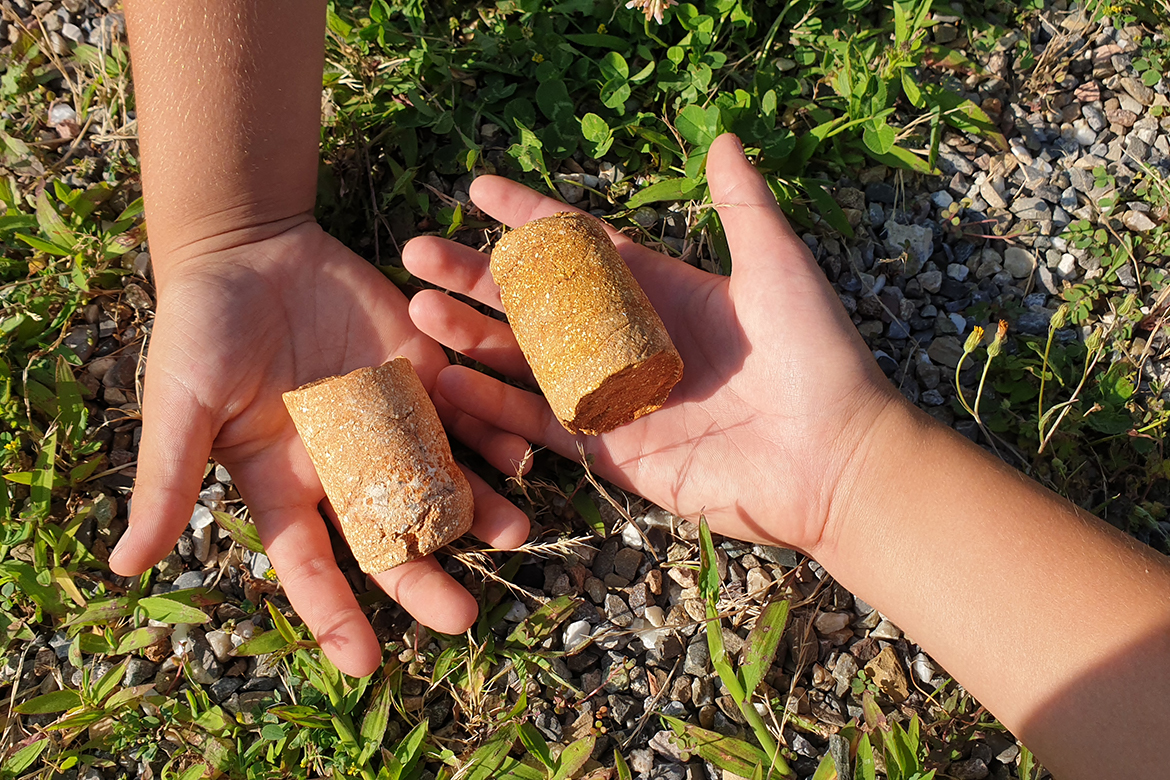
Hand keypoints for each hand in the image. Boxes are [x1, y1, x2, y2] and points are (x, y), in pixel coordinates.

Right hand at [109, 222, 530, 676]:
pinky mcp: (418, 377)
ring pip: (439, 483)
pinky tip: (516, 453)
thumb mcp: (182, 406)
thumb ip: (168, 481)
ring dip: (476, 509)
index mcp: (286, 485)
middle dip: (425, 579)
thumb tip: (122, 569)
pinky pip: (460, 415)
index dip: (334, 616)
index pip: (312, 566)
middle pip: (390, 539)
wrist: (251, 251)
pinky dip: (487, 436)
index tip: (364, 665)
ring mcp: (388, 425)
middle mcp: (345, 468)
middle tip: (463, 618)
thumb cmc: (202, 330)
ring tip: (513, 531)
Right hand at [404, 134, 898, 554]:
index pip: (579, 246)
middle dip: (475, 276)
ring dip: (470, 338)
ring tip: (416, 313)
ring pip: (524, 360)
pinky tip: (447, 384)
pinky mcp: (609, 451)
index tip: (478, 190)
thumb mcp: (775, 264)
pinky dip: (492, 409)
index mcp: (660, 291)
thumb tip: (720, 134)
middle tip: (415, 253)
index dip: (529, 216)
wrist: (832, 460)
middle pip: (535, 301)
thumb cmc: (812, 357)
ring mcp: (613, 397)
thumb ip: (741, 203)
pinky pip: (539, 426)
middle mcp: (626, 341)